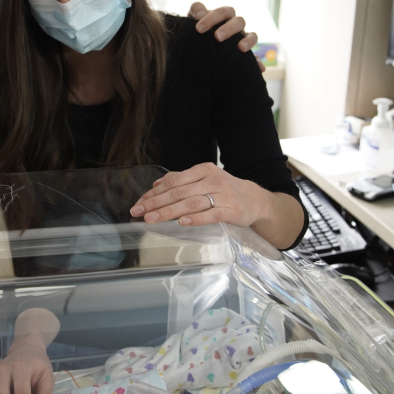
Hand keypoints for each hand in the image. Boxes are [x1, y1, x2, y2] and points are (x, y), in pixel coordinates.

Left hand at [130, 162, 271, 228]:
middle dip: (156, 203)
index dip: (154, 193)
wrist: (254, 199)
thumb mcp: (203, 179)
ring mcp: (222, 195)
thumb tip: (156, 184)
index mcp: (202, 170)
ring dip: (169, 212)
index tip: (139, 203)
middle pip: (179, 192)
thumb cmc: (224, 190)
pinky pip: (211, 214)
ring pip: (191, 203)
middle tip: (139, 212)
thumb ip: (181, 180)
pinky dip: (196, 218)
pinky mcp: (231, 210)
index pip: (173, 181)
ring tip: (152, 219)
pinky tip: (182, 222)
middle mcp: (212, 180)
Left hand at [190, 3, 263, 72]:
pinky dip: (258, 62)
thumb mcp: (193, 19)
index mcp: (224, 16)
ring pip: (252, 35)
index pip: (223, 12)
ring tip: (241, 48)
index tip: (198, 29)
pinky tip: (259, 68)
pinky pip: (256, 57)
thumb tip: (200, 14)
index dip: (212, 18)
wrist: (199, 48)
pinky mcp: (246, 54)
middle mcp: (236, 26)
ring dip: (248, 41)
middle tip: (217, 37)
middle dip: (229, 28)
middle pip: (239, 21)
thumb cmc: (197, 31)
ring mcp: (243, 39)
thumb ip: (195, 10)